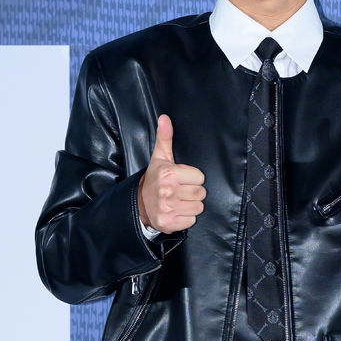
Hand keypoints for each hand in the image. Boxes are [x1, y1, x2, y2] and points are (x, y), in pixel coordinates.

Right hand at [137, 114, 206, 232]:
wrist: (139, 204)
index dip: (193, 179)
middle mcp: (167, 190)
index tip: (181, 179)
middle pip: (201, 193)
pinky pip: (191, 221)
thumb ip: (165, 138)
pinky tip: (176, 212)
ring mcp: (167, 208)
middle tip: (180, 191)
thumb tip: (165, 117)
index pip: (200, 178)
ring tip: (178, 201)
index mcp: (169, 173)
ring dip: (191, 206)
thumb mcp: (160, 158)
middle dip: (193, 193)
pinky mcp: (168, 223)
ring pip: (198, 208)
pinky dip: (186, 218)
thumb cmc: (154, 179)